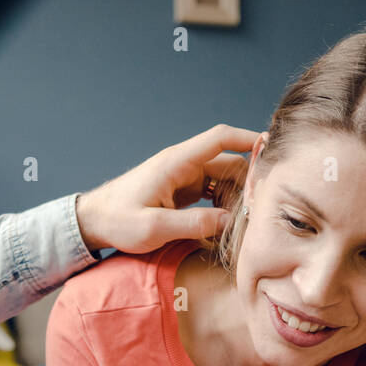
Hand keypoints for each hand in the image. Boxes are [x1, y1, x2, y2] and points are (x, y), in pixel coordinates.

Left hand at [75, 124, 259, 253]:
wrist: (93, 222)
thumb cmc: (117, 220)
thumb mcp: (154, 227)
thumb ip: (193, 224)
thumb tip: (229, 223)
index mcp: (176, 162)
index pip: (220, 138)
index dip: (248, 139)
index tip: (272, 148)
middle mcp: (183, 165)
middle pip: (229, 162)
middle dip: (248, 181)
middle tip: (262, 207)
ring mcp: (183, 177)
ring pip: (223, 179)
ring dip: (237, 196)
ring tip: (247, 220)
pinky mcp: (182, 192)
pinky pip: (212, 192)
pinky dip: (224, 204)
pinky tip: (228, 224)